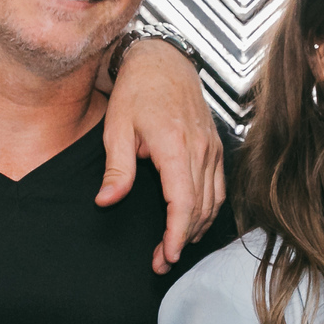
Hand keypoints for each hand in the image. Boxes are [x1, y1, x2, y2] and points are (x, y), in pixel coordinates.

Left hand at [101, 37, 225, 272]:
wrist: (163, 60)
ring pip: (212, 201)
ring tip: (174, 248)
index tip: (165, 255)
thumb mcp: (116, 128)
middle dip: (181, 240)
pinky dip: (207, 210)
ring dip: (195, 229)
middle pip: (199, 208)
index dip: (176, 233)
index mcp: (174, 145)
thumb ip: (117, 168)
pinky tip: (192, 223)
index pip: (183, 202)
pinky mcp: (215, 147)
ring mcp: (211, 148)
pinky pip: (218, 187)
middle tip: (160, 262)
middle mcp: (200, 149)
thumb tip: (106, 201)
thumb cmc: (137, 92)